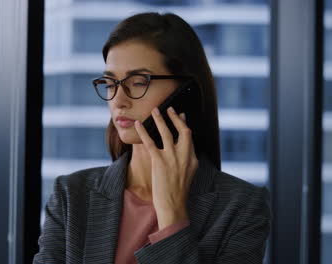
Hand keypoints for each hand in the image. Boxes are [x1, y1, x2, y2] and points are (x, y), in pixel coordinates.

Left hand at [134, 106, 198, 229]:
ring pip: (167, 133)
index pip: (189, 138)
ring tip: (155, 110)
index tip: (181, 116)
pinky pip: (150, 142)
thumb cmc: (178, 193)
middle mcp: (184, 156)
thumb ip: (186, 162)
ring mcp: (172, 159)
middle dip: (176, 118)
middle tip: (170, 109)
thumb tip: (183, 152)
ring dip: (160, 120)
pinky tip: (139, 124)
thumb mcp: (188, 175)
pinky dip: (144, 132)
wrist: (173, 206)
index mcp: (192, 159)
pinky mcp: (159, 162)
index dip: (184, 125)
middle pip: (183, 131)